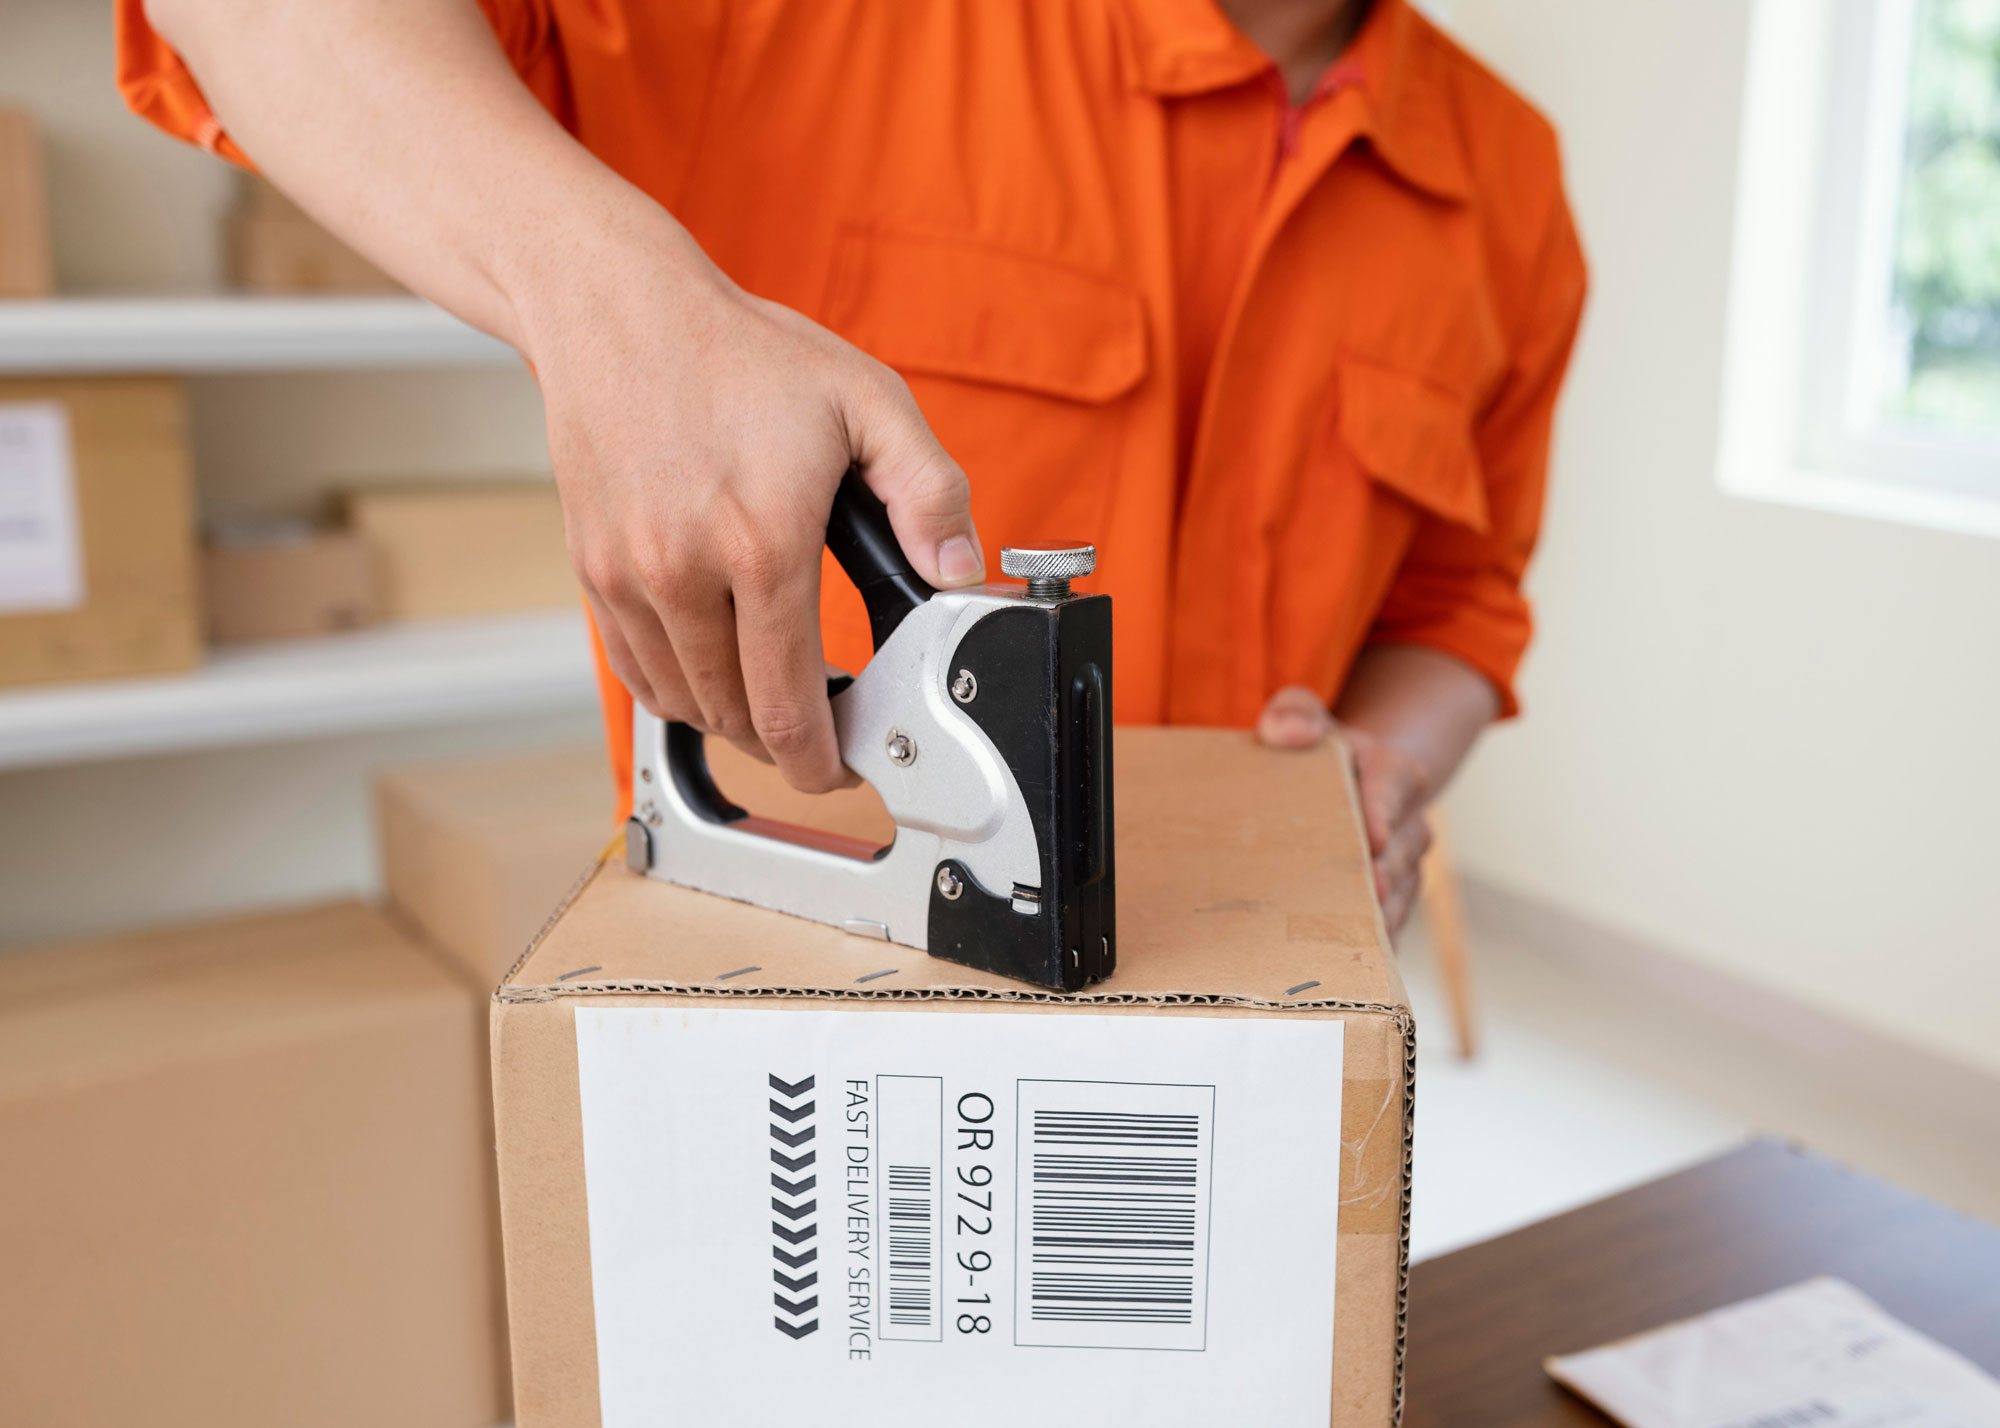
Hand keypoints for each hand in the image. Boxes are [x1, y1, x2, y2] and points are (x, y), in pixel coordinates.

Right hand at [526, 215, 983, 791]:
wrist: (618, 311)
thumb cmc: (740, 351)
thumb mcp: (867, 400)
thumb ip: (928, 490)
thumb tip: (956, 569)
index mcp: (762, 543)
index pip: (789, 701)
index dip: (822, 758)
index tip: (844, 766)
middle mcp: (684, 571)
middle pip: (735, 717)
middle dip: (785, 747)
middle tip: (822, 741)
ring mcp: (628, 576)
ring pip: (683, 704)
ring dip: (732, 725)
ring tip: (774, 710)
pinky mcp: (593, 570)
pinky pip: (636, 673)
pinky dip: (678, 696)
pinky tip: (714, 681)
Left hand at [1256, 685, 1434, 933]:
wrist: (1334, 792)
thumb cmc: (1315, 755)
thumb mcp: (1302, 719)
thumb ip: (1293, 714)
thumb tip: (1287, 732)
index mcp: (1393, 772)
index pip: (1396, 786)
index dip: (1385, 811)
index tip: (1373, 839)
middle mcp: (1409, 822)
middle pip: (1403, 849)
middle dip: (1385, 873)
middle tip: (1366, 893)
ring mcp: (1406, 866)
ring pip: (1403, 892)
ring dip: (1382, 915)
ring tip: (1355, 936)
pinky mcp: (1394, 901)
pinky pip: (1392, 925)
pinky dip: (1372, 943)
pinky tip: (1346, 963)